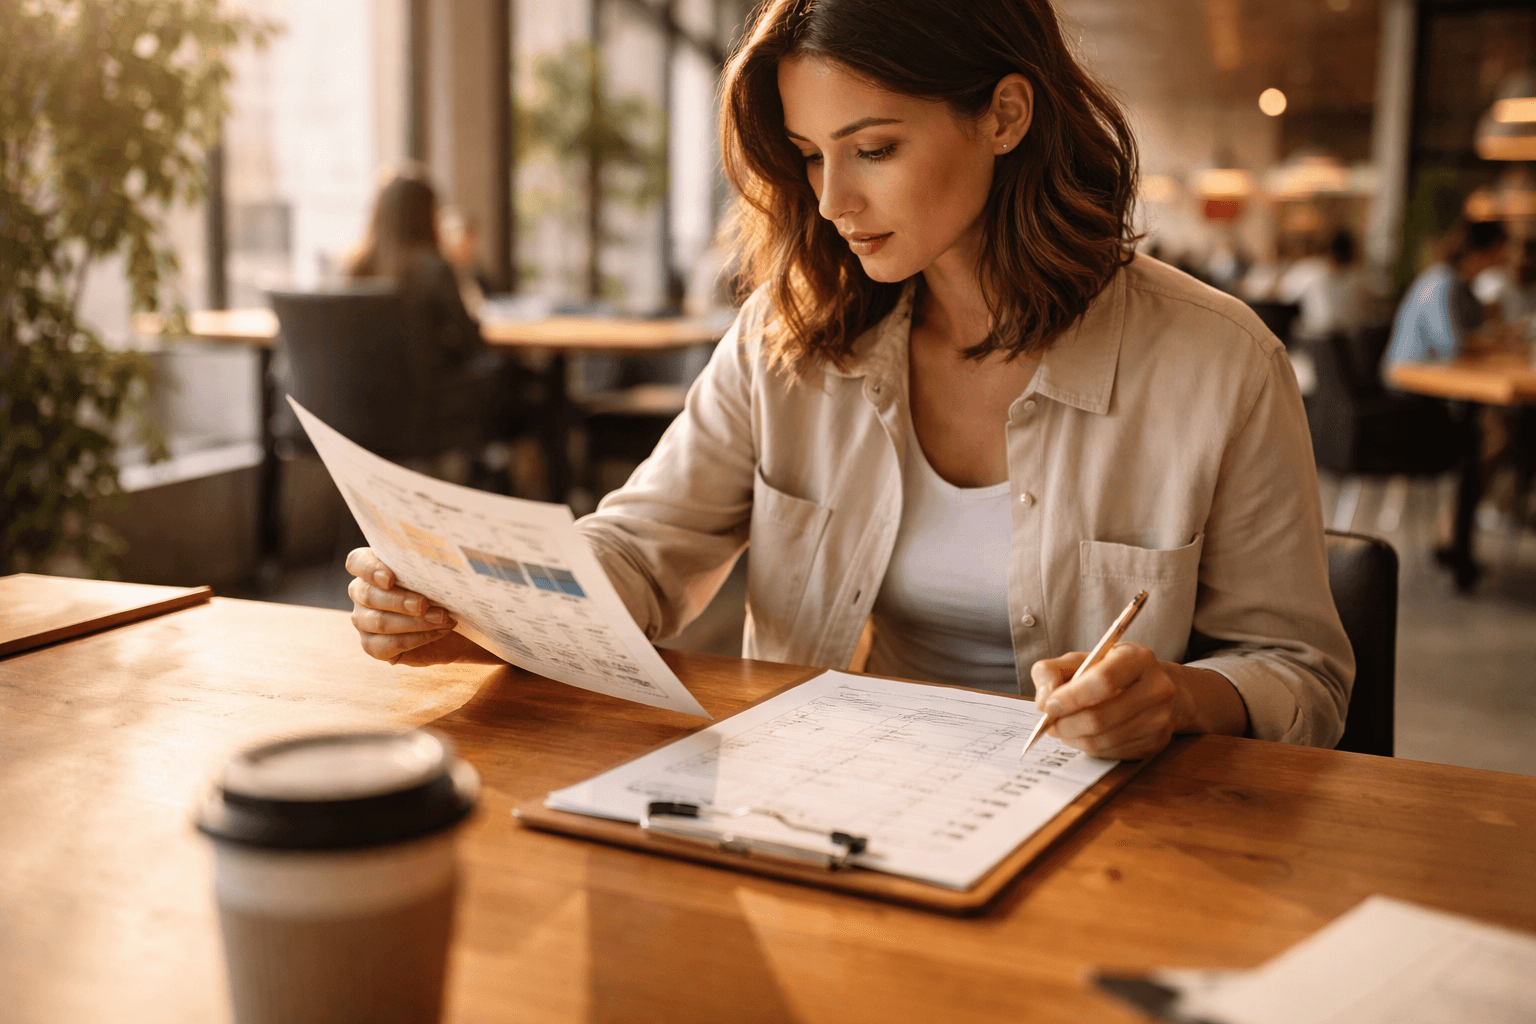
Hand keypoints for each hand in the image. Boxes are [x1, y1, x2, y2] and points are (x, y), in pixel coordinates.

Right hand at [344, 547, 489, 665]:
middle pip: (368, 595)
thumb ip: (432, 564)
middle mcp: (362, 593)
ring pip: (379, 622)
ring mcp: (364, 620)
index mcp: (373, 567)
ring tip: (443, 619)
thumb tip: (444, 560)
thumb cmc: (443, 592)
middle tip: (425, 604)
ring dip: (414, 622)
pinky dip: (415, 639)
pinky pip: (385, 645)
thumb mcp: (440, 575)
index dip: (369, 569)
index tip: (390, 578)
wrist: (453, 623)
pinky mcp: (372, 645)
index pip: (357, 562)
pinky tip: (437, 632)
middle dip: (400, 601)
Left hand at [1029, 644, 1183, 759]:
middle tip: (1051, 724)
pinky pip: (1111, 753)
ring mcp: (1160, 719)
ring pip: (1103, 740)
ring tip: (1064, 729)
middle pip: (1101, 717)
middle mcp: (1157, 688)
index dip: (1070, 697)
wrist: (1154, 688)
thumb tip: (1043, 701)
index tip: (1049, 705)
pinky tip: (1084, 735)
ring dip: (1074, 738)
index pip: (1103, 681)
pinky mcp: (1156, 743)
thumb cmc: (1110, 671)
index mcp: (1138, 658)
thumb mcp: (1080, 659)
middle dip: (1066, 724)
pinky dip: (1089, 747)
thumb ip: (1051, 671)